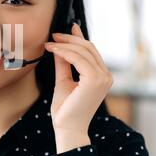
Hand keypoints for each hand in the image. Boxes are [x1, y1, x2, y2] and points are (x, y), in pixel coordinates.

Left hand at [44, 23, 112, 152]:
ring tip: (49, 43)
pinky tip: (52, 50)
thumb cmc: (65, 109)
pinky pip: (77, 58)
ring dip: (64, 44)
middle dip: (69, 39)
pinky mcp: (95, 80)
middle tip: (53, 35)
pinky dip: (64, 52)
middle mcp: (106, 76)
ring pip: (83, 51)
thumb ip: (64, 64)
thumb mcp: (63, 81)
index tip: (69, 27)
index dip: (79, 38)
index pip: (91, 51)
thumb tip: (59, 47)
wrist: (67, 128)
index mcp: (101, 76)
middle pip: (88, 48)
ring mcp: (103, 78)